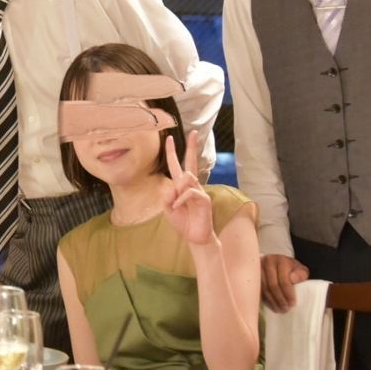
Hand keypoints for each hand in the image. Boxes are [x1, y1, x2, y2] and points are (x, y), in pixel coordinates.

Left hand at [162, 130, 214, 246]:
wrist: (195, 237)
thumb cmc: (183, 222)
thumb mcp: (168, 208)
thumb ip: (166, 195)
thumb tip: (174, 185)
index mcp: (181, 186)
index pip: (177, 165)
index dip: (172, 152)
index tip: (170, 138)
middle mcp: (192, 185)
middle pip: (191, 162)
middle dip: (191, 147)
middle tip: (193, 132)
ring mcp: (199, 191)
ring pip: (187, 177)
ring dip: (177, 189)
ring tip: (176, 204)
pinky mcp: (204, 199)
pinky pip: (189, 192)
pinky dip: (180, 199)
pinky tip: (178, 207)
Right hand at [261, 254, 309, 311]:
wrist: (279, 263)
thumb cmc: (291, 269)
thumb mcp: (300, 269)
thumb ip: (301, 274)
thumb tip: (292, 279)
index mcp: (280, 261)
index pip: (283, 280)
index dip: (288, 293)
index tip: (292, 304)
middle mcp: (267, 262)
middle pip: (272, 285)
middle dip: (280, 299)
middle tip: (285, 309)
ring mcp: (258, 268)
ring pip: (264, 288)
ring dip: (272, 301)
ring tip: (279, 309)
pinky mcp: (252, 275)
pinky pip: (258, 289)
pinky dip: (265, 299)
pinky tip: (271, 305)